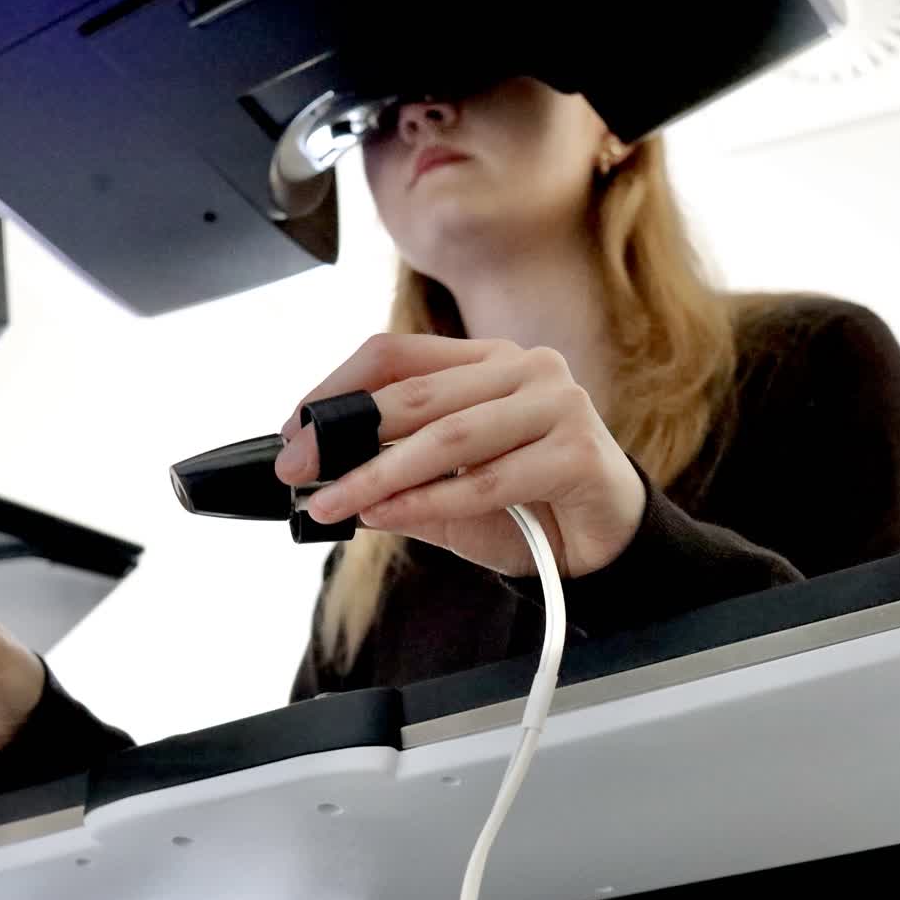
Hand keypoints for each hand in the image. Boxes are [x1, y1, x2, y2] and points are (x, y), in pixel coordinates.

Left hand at [275, 333, 645, 577]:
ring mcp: (558, 404)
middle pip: (415, 393)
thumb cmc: (525, 507)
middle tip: (295, 469)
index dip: (337, 387)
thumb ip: (396, 472)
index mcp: (488, 360)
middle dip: (343, 434)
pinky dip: (428, 501)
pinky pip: (486, 480)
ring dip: (378, 475)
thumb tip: (322, 474)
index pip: (398, 354)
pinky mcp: (579, 451)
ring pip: (448, 438)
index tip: (295, 430)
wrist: (603, 545)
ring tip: (333, 503)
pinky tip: (386, 516)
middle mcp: (525, 368)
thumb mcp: (447, 487)